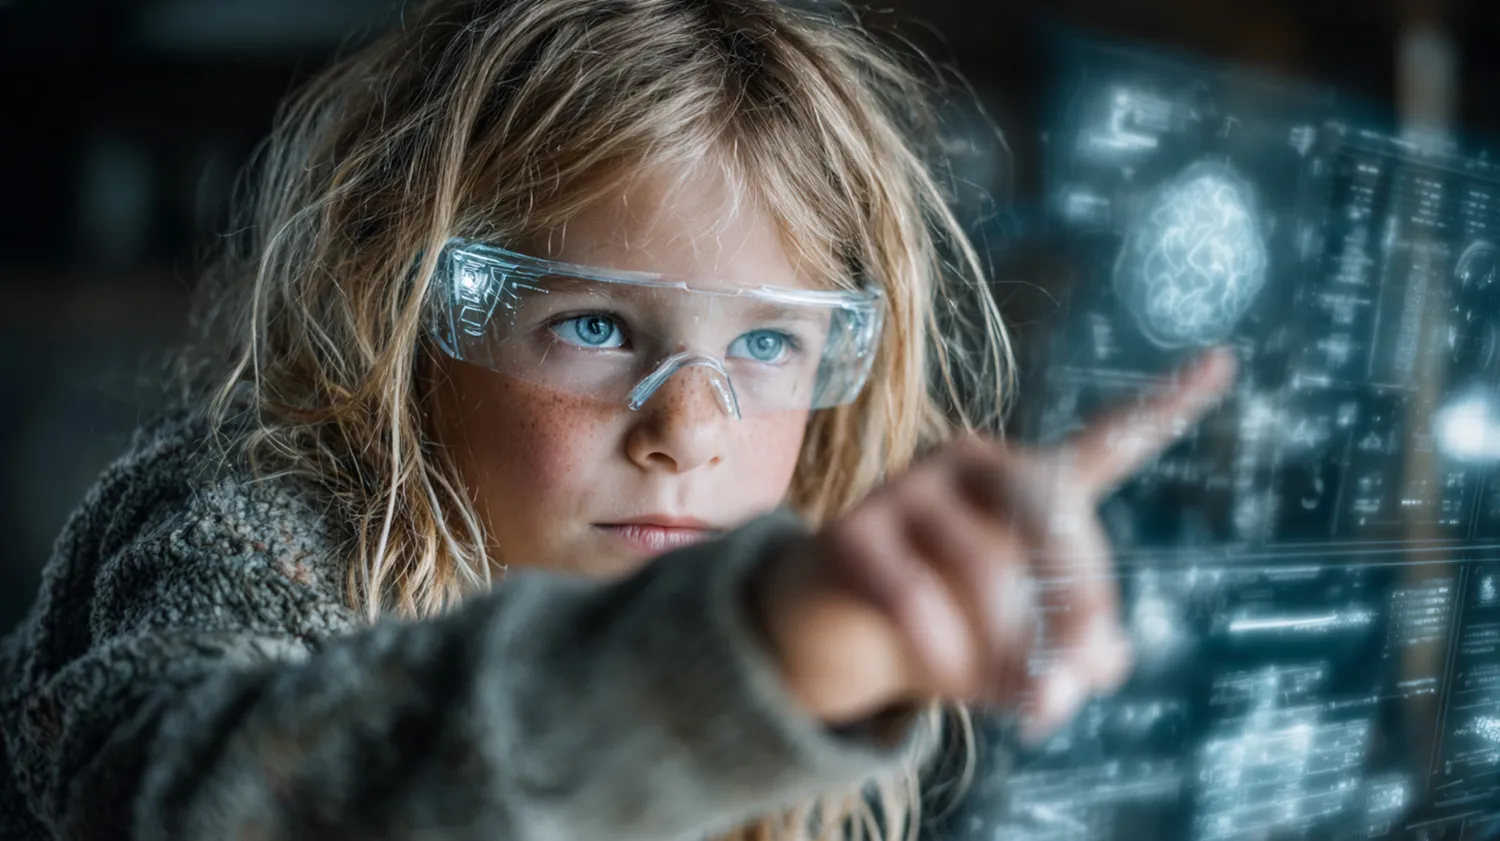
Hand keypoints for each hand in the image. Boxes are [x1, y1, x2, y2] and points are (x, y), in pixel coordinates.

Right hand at [750, 349, 1236, 740]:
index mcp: (1028, 484)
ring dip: (1005, 649)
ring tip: (1016, 704)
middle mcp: (972, 463)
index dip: (1164, 407)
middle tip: (1078, 682)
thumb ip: (1077, 659)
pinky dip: (937, 645)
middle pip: (1049, 514)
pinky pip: (909, 590)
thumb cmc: (951, 628)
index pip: (1107, 441)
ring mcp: (908, 487)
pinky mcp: (853, 528)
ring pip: (981, 566)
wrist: (837, 633)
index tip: (1224, 360)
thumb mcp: (1027, 651)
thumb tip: (1091, 675)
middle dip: (1076, 603)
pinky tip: (941, 678)